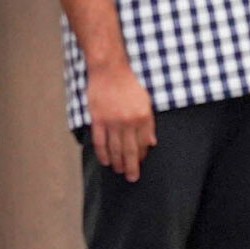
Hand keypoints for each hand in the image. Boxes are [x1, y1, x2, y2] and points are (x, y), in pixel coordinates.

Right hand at [86, 61, 155, 182]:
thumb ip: (149, 124)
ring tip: (119, 171)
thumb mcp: (146, 101)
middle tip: (131, 178)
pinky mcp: (98, 120)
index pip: (143, 144)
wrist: (109, 70)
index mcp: (142, 117)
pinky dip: (102, 154)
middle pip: (129, 151)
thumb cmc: (129, 84)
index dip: (142, 156)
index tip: (140, 163)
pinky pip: (100, 142)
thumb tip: (152, 143)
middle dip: (131, 167)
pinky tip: (105, 161)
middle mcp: (128, 122)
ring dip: (118, 163)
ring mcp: (112, 122)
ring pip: (115, 149)